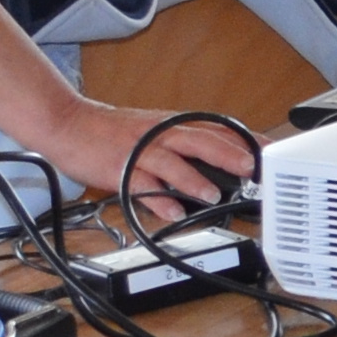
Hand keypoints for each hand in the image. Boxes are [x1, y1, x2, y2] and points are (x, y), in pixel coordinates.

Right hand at [39, 96, 242, 217]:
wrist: (67, 124)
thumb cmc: (110, 132)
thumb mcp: (153, 132)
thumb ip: (182, 147)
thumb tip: (215, 167)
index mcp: (171, 125)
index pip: (215, 129)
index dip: (244, 140)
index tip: (269, 151)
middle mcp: (159, 135)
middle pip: (200, 140)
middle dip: (228, 154)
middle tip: (250, 168)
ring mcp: (140, 152)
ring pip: (172, 162)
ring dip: (194, 179)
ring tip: (213, 195)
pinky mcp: (120, 170)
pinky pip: (142, 186)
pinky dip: (159, 201)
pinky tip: (173, 212)